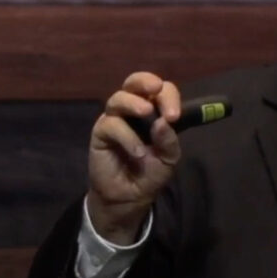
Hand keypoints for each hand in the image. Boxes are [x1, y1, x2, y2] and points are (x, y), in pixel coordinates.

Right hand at [87, 71, 181, 244]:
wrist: (129, 197)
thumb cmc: (150, 173)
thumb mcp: (169, 159)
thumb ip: (169, 141)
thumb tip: (164, 122)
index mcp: (154, 112)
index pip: (161, 92)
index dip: (169, 96)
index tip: (175, 115)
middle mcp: (133, 110)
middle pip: (134, 82)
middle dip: (145, 81)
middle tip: (156, 88)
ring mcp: (115, 119)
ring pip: (118, 98)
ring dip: (134, 103)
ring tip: (147, 113)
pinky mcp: (100, 133)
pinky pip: (111, 125)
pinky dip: (126, 136)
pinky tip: (138, 152)